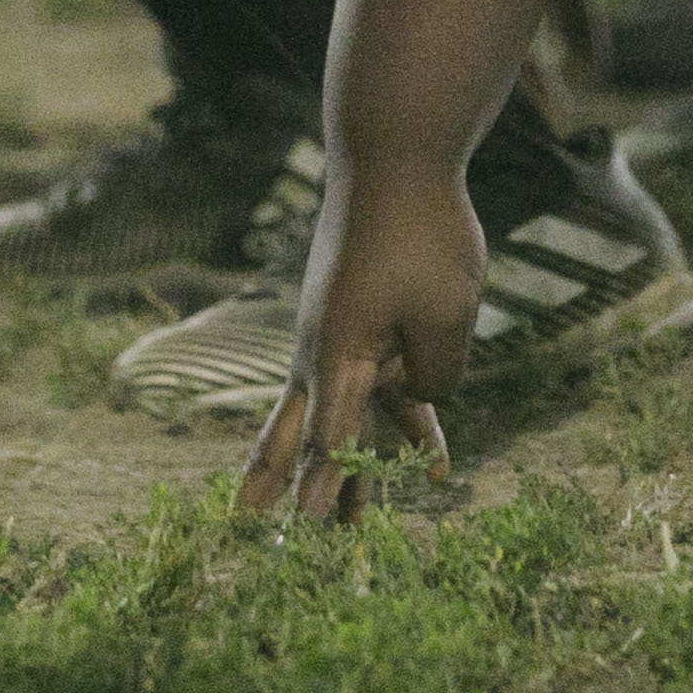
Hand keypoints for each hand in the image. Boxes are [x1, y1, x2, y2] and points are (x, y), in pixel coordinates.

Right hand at [233, 152, 478, 523]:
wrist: (395, 157)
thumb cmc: (421, 234)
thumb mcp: (445, 313)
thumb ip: (433, 374)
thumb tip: (418, 396)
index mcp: (340, 353)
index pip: (329, 437)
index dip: (321, 488)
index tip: (302, 534)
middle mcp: (326, 352)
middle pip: (301, 432)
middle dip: (280, 485)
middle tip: (247, 528)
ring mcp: (340, 337)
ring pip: (339, 420)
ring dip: (347, 475)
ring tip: (345, 535)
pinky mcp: (363, 323)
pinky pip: (378, 389)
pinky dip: (399, 425)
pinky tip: (431, 462)